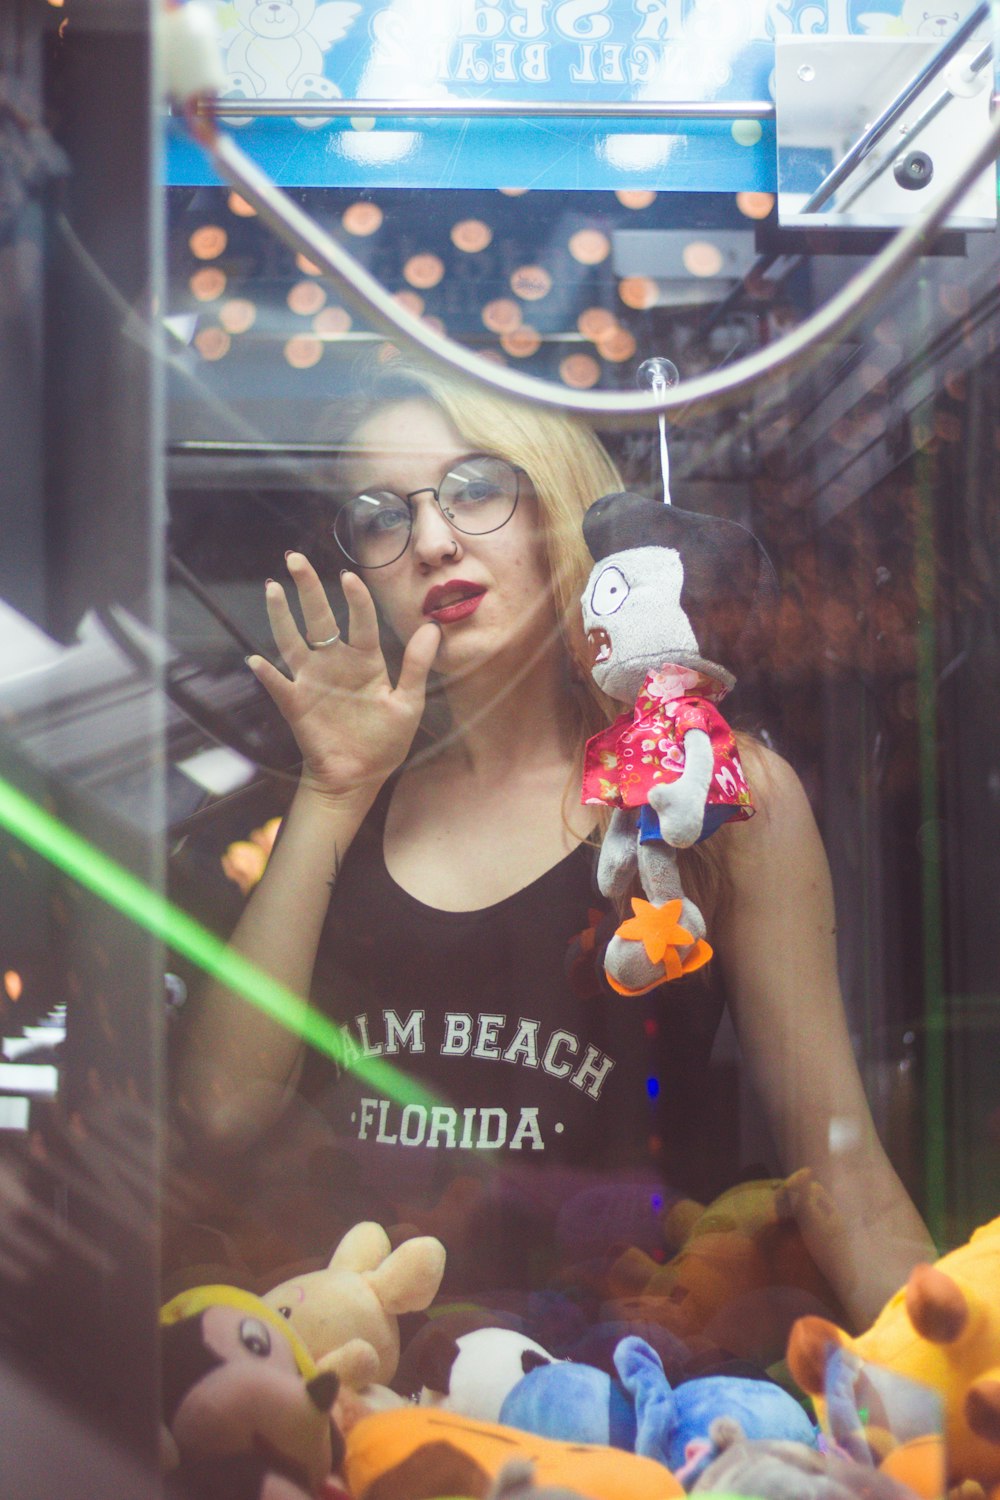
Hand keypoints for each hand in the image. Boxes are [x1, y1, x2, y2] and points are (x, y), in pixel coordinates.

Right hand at [247, 553, 439, 802]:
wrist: (358, 778)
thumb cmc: (384, 741)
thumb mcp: (408, 704)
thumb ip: (416, 666)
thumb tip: (433, 627)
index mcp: (365, 661)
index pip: (359, 621)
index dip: (355, 599)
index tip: (350, 577)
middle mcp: (335, 663)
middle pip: (319, 619)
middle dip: (307, 589)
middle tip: (295, 559)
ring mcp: (312, 681)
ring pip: (293, 641)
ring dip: (281, 616)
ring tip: (273, 589)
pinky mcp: (296, 704)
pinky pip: (279, 686)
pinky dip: (268, 675)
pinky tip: (255, 660)